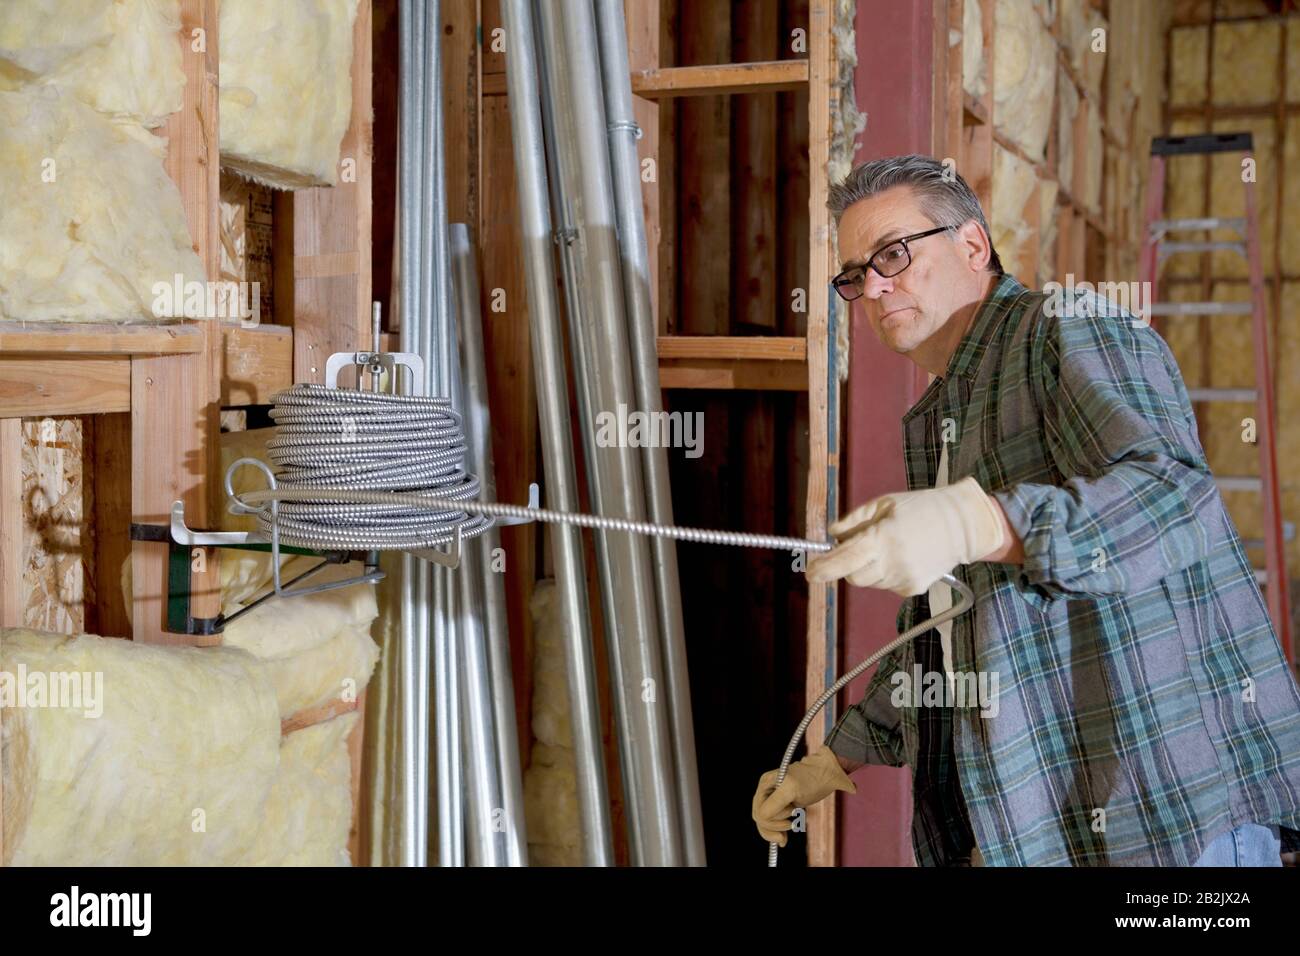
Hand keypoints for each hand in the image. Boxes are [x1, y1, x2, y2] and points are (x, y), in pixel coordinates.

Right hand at [752, 746, 856, 845]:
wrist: (825, 774)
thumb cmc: (811, 779)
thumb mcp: (791, 789)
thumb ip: (775, 802)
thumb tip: (762, 818)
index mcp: (765, 784)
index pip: (759, 811)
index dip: (772, 821)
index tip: (789, 821)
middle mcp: (765, 791)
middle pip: (760, 818)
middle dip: (774, 826)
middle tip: (791, 825)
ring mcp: (772, 799)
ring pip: (764, 823)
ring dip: (776, 831)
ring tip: (790, 830)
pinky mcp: (780, 807)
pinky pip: (772, 824)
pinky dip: (776, 833)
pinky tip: (783, 840)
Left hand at [806, 476, 1005, 595]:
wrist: (962, 525)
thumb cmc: (919, 508)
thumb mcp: (882, 504)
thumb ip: (853, 521)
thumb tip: (831, 535)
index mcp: (882, 537)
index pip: (843, 560)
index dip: (823, 569)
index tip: (810, 572)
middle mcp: (892, 561)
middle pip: (852, 576)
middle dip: (847, 565)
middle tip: (858, 547)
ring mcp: (904, 578)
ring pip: (869, 581)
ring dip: (868, 568)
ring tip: (890, 546)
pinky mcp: (912, 588)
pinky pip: (885, 585)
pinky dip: (885, 573)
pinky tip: (902, 557)